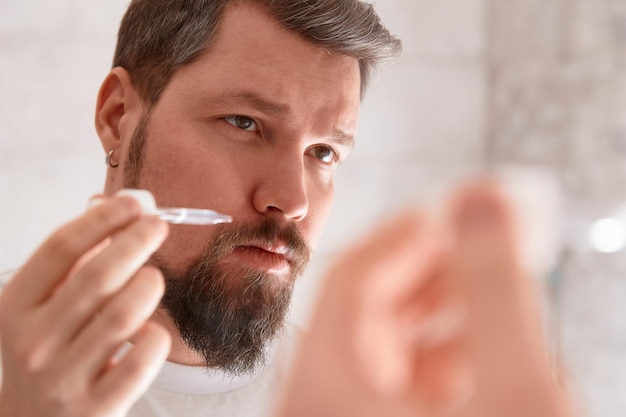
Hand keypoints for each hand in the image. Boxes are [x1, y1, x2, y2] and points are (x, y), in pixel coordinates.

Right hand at [0, 196, 170, 416]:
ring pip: (124, 313)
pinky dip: (156, 336)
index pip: (60, 248)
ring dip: (148, 286)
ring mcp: (63, 379)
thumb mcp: (43, 306)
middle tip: (158, 225)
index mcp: (15, 307)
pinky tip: (149, 331)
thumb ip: (77, 258)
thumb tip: (119, 205)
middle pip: (98, 274)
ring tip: (151, 279)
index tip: (133, 203)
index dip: (103, 219)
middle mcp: (34, 342)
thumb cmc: (48, 352)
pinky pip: (144, 357)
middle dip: (135, 241)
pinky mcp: (97, 407)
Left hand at [277, 180, 573, 416]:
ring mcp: (349, 414)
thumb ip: (494, 291)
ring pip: (389, 342)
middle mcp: (323, 401)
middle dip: (430, 263)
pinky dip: (445, 348)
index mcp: (324, 392)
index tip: (446, 210)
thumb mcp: (511, 390)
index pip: (347, 281)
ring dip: (441, 302)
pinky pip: (404, 376)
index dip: (401, 234)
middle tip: (475, 231)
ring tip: (488, 271)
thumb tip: (480, 199)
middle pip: (367, 307)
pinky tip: (484, 336)